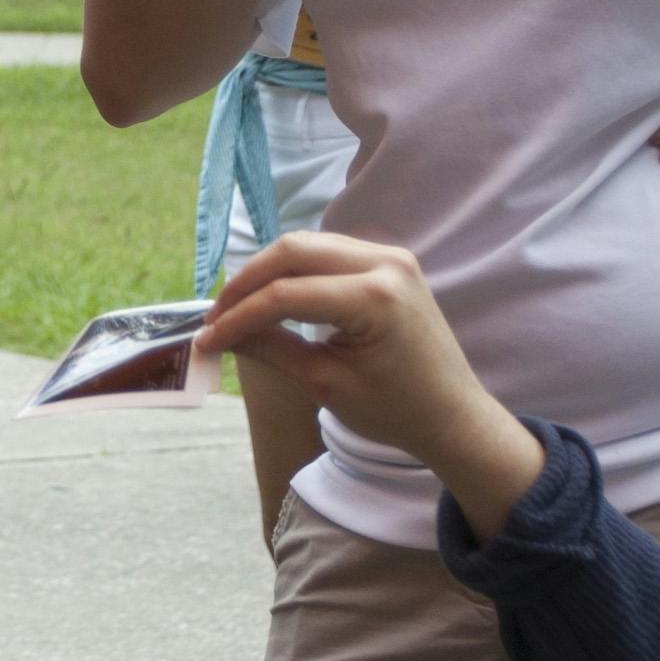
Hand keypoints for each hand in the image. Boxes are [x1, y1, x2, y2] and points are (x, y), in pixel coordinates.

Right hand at [196, 232, 542, 526]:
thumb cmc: (395, 410)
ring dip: (269, 272)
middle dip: (247, 281)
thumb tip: (220, 334)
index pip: (286, 294)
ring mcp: (392, 256)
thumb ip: (272, 350)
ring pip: (309, 245)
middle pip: (294, 250)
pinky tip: (273, 297)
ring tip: (238, 307)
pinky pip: (330, 253)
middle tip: (216, 315)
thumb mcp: (326, 384)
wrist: (452, 415)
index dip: (239, 316)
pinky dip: (296, 271)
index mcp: (375, 297)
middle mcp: (386, 262)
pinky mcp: (391, 261)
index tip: (207, 338)